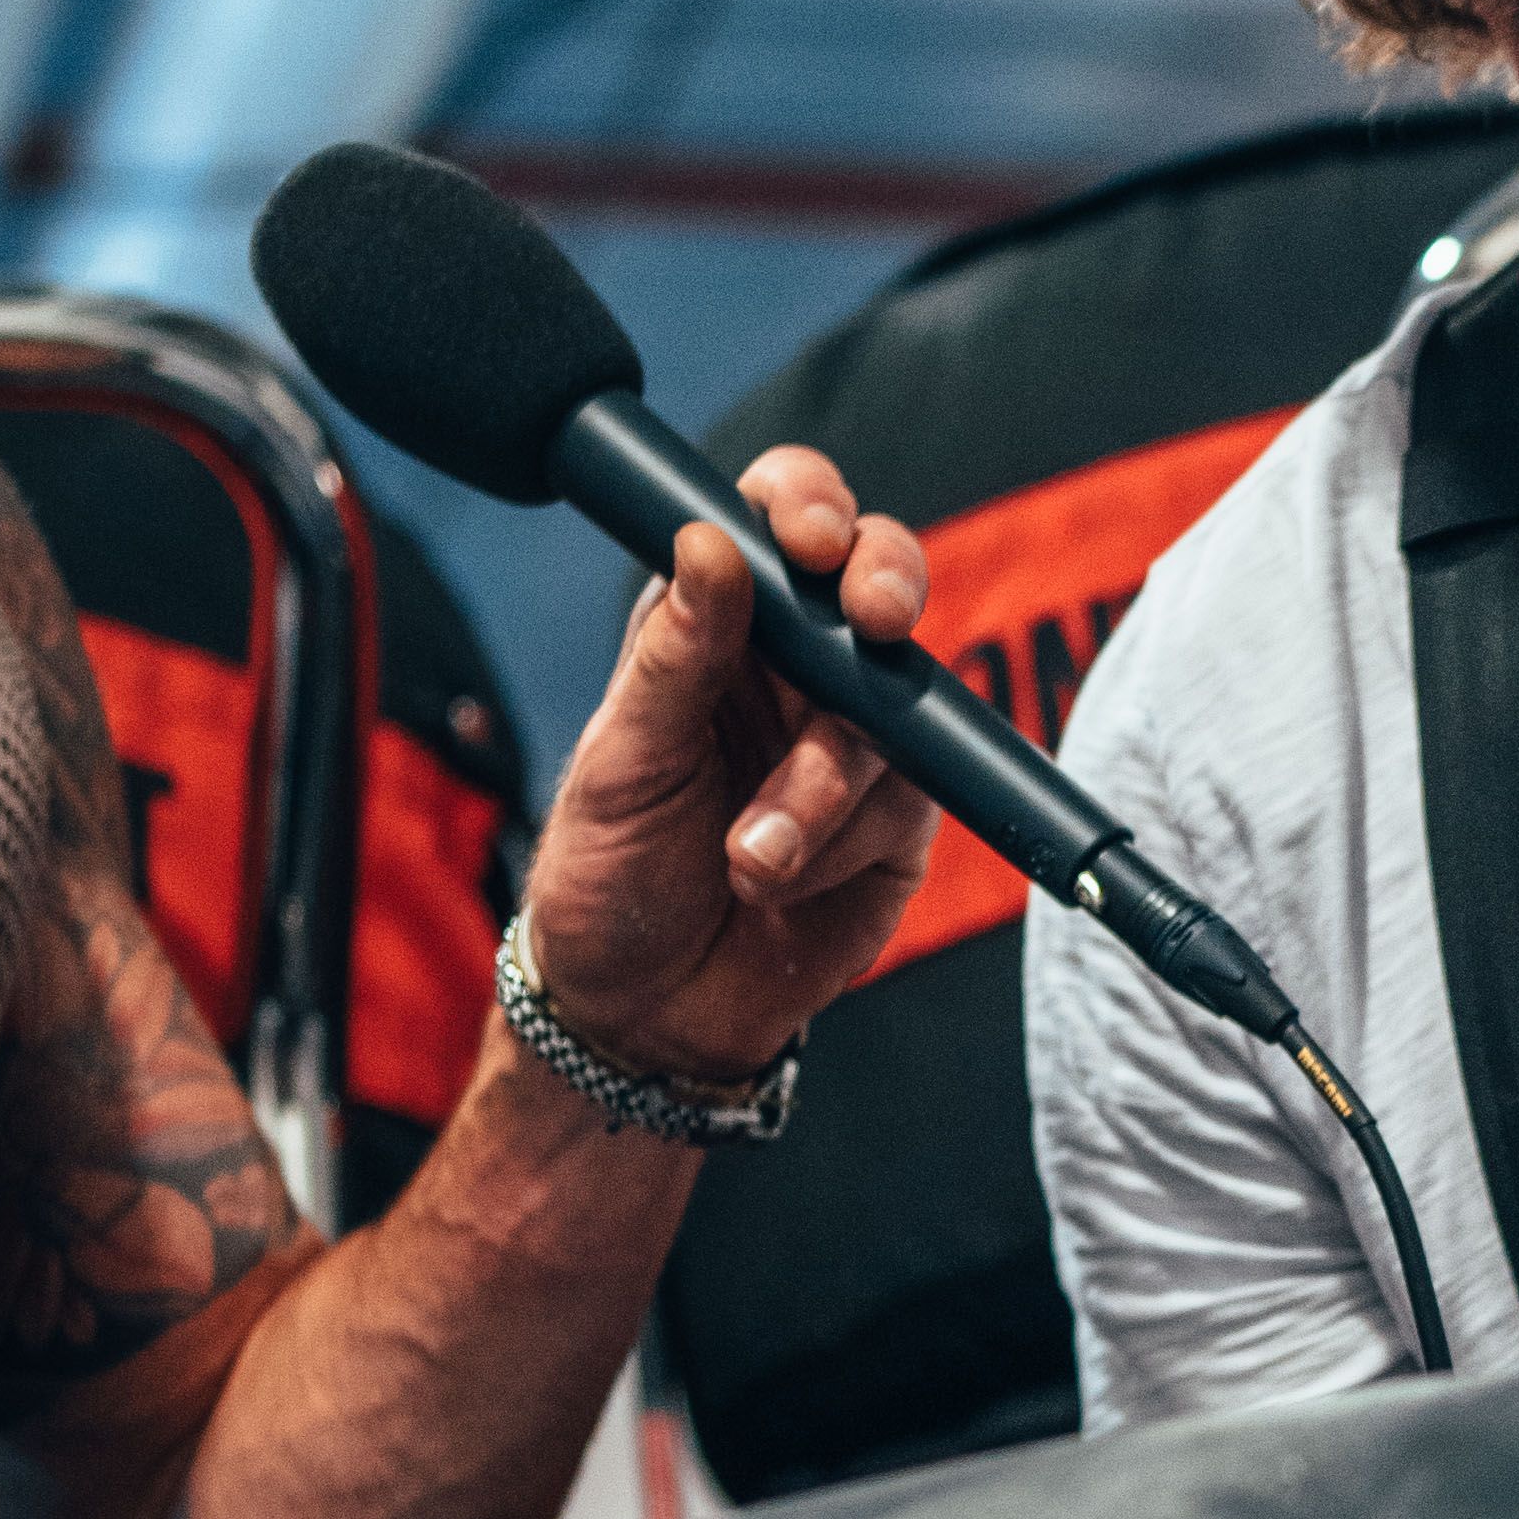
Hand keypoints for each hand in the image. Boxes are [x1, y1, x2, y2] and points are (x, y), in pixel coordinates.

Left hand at [517, 450, 939, 1096]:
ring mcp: (857, 742)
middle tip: (874, 621)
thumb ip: (674, 655)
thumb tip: (709, 543)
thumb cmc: (613, 871)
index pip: (780, 523)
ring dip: (820, 786)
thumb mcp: (624, 759)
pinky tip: (783, 881)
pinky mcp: (900, 822)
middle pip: (878, 580)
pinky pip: (905, 801)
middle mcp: (798, 669)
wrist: (646, 1009)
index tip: (808, 541)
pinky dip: (841, 844)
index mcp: (721, 625)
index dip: (810, 509)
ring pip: (888, 711)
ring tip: (748, 858)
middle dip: (886, 589)